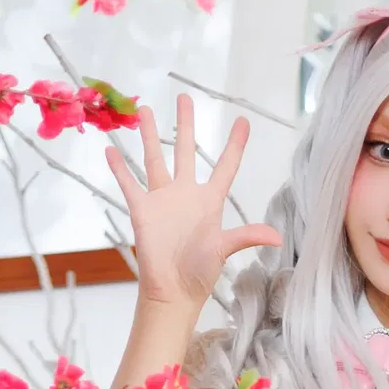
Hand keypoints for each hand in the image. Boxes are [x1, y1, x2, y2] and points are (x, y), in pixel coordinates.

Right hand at [106, 94, 281, 311]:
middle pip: (186, 151)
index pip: (225, 166)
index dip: (235, 145)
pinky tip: (110, 149)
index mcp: (210, 201)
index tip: (243, 121)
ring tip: (144, 110)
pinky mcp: (142, 210)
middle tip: (184, 98)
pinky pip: (129, 184)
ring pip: (155, 159)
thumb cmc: (200, 271)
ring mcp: (163, 200)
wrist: (172, 290)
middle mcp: (186, 194)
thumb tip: (277, 237)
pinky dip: (119, 168)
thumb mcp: (224, 249)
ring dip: (149, 136)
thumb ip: (246, 236)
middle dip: (186, 125)